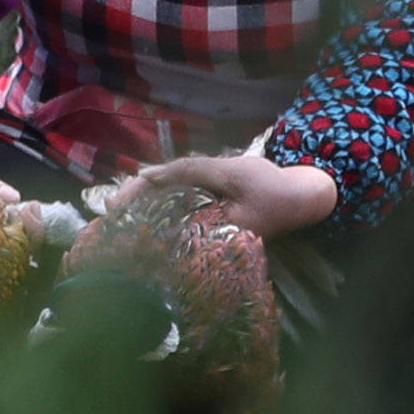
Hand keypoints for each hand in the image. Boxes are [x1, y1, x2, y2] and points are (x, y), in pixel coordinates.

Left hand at [119, 149, 338, 239]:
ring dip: (148, 213)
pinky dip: (168, 212)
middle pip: (161, 227)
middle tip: (110, 205)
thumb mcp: (230, 172)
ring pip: (170, 225)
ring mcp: (210, 238)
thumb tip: (148, 174)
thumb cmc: (270, 186)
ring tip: (122, 206)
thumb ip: (190, 172)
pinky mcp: (214, 231)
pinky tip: (151, 204)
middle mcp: (207, 241)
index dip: (136, 207)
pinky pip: (184, 222)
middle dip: (136, 215)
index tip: (112, 204)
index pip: (161, 222)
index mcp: (210, 233)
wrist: (304, 200)